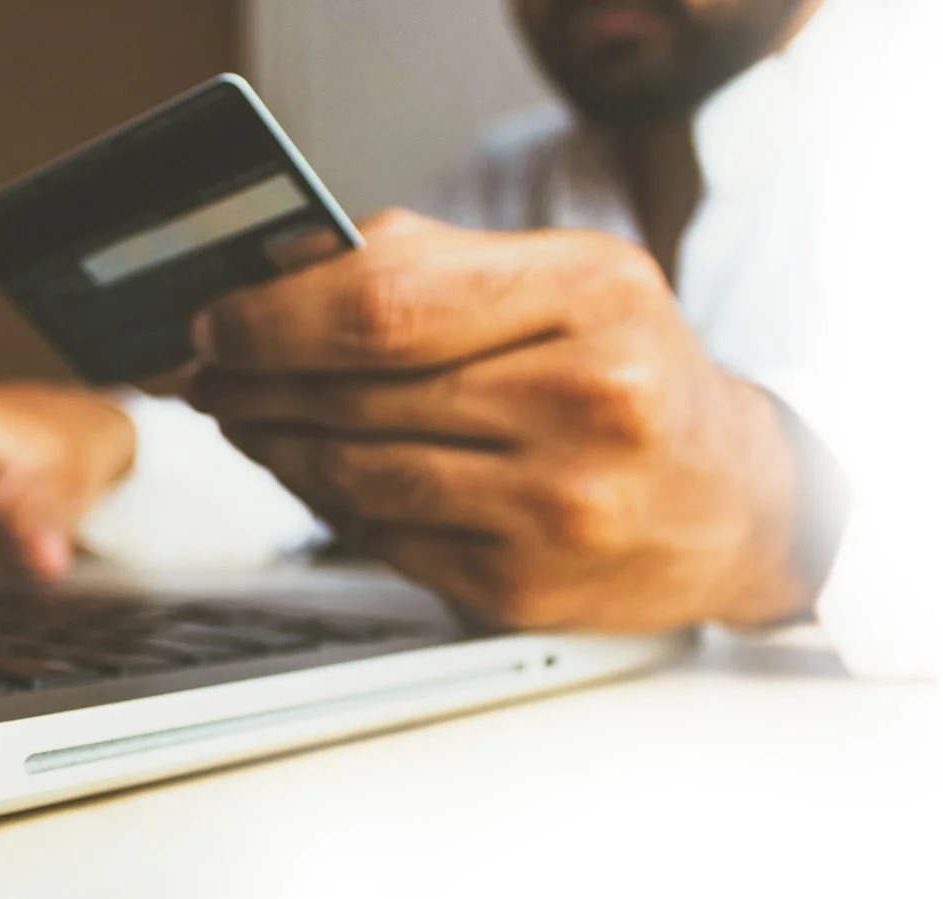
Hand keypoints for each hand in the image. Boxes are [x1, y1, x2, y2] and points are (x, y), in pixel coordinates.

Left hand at [188, 210, 810, 631]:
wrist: (733, 502)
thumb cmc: (635, 376)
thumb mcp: (568, 282)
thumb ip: (431, 266)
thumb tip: (278, 276)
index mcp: (593, 296)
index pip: (385, 302)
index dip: (274, 315)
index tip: (216, 319)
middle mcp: (588, 402)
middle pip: (358, 390)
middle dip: (254, 380)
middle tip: (209, 372)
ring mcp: (557, 507)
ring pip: (356, 474)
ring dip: (275, 444)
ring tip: (246, 418)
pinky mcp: (523, 587)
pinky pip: (382, 540)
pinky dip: (328, 503)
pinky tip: (313, 474)